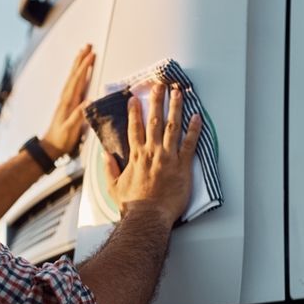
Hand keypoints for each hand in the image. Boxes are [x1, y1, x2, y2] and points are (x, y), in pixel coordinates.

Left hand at [40, 45, 94, 158]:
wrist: (50, 146)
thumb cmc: (61, 139)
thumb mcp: (71, 129)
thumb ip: (79, 115)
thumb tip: (89, 101)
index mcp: (68, 102)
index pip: (77, 80)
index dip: (84, 67)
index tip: (92, 55)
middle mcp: (66, 98)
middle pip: (74, 74)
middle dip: (81, 59)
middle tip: (87, 46)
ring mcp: (65, 100)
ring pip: (73, 77)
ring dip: (78, 64)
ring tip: (83, 53)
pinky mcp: (67, 103)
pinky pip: (73, 83)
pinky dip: (76, 74)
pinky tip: (79, 72)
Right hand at [105, 82, 201, 227]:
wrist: (148, 217)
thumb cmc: (133, 206)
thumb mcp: (114, 187)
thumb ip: (109, 169)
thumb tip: (105, 155)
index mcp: (136, 156)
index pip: (135, 128)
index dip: (135, 111)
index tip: (135, 98)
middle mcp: (152, 152)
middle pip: (155, 121)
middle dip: (157, 100)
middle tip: (159, 85)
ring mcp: (168, 157)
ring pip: (173, 126)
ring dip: (176, 107)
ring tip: (178, 92)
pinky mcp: (182, 166)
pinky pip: (190, 143)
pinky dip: (194, 129)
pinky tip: (197, 116)